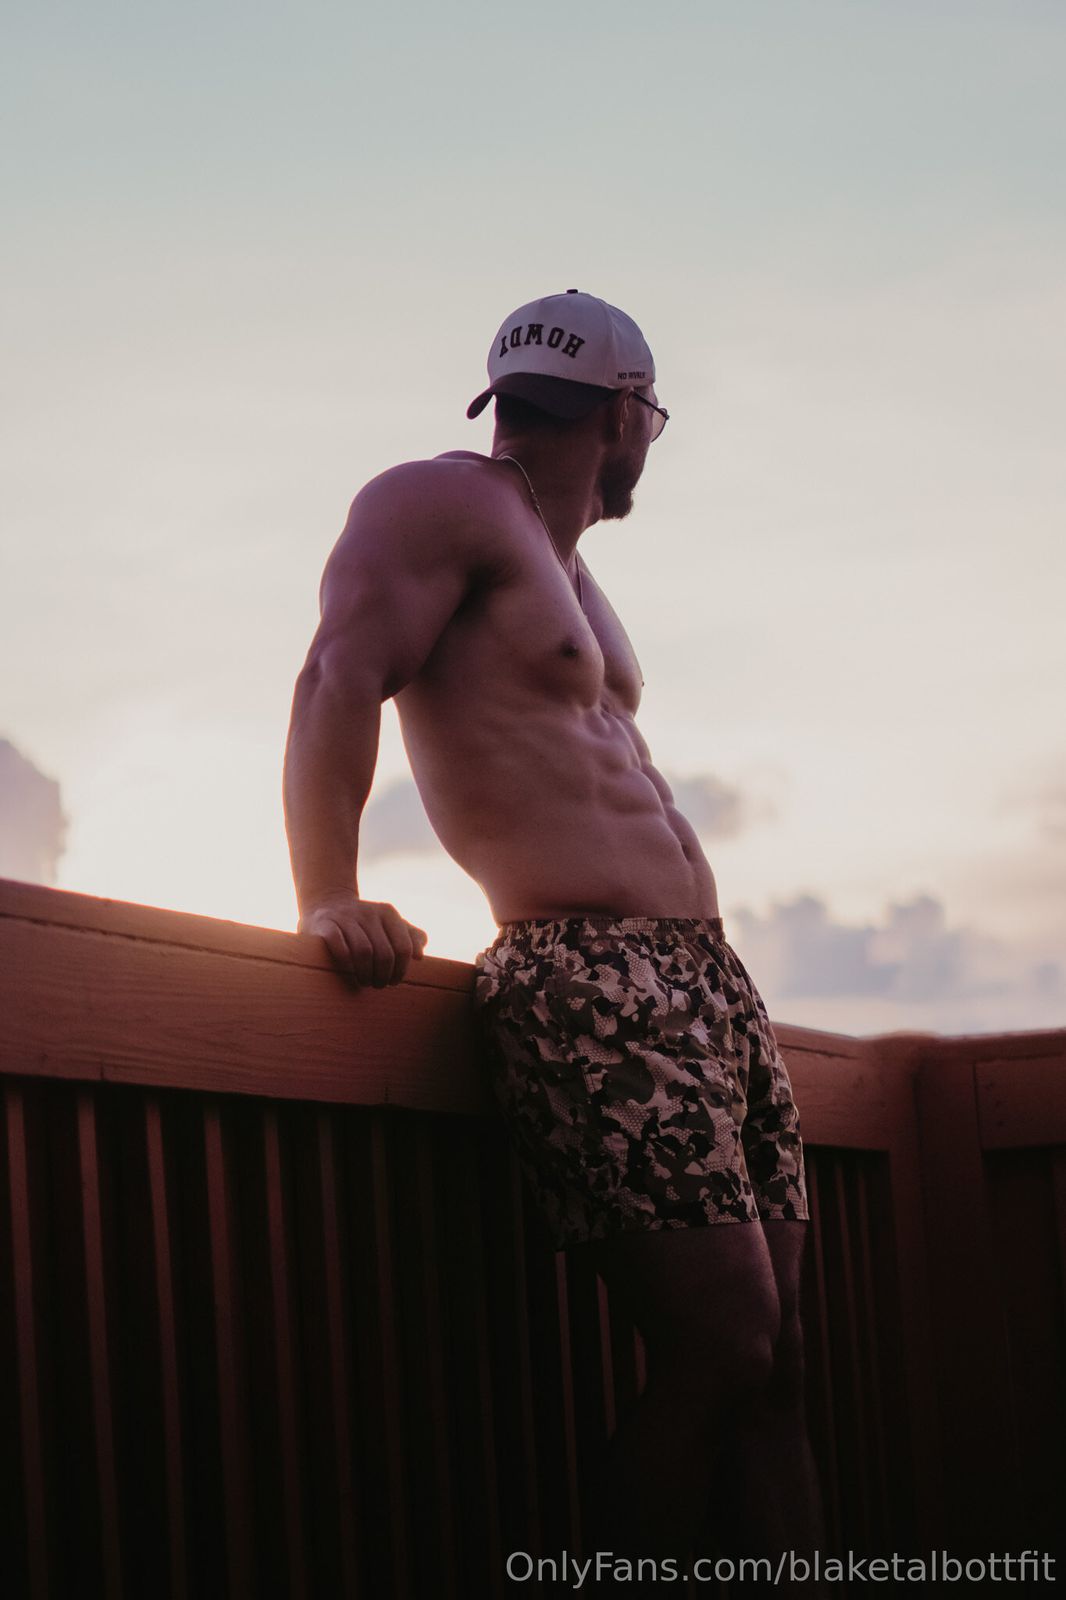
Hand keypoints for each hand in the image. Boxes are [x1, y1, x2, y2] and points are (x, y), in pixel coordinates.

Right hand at [298, 891, 427, 987]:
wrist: (327, 904)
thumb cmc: (365, 923)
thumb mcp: (389, 924)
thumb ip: (410, 936)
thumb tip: (419, 955)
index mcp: (388, 913)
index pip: (403, 947)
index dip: (401, 969)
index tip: (394, 981)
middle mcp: (368, 912)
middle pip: (384, 953)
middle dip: (383, 975)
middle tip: (379, 985)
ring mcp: (346, 916)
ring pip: (364, 952)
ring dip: (366, 973)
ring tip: (365, 982)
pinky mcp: (325, 923)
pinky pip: (339, 945)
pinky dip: (346, 963)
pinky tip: (349, 972)